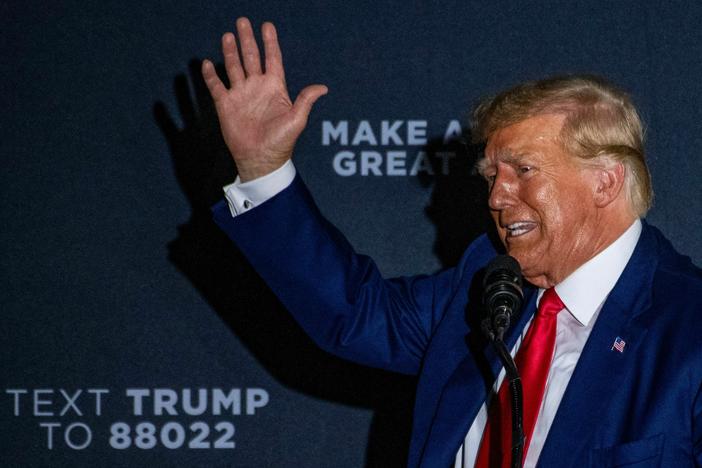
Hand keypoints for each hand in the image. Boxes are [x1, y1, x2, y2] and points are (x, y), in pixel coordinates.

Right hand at [202, 18, 327, 181]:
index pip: (272, 59)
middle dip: (247, 40)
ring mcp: (241, 95)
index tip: (267, 26)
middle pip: (251, 57)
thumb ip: (306, 100)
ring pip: (234, 67)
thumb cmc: (281, 142)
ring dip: (230, 51)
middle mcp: (257, 87)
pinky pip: (217, 86)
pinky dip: (211, 75)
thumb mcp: (297, 120)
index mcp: (275, 88)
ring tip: (228, 35)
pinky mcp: (226, 105)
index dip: (270, 42)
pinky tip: (208, 63)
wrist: (260, 159)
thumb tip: (323, 88)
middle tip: (243, 21)